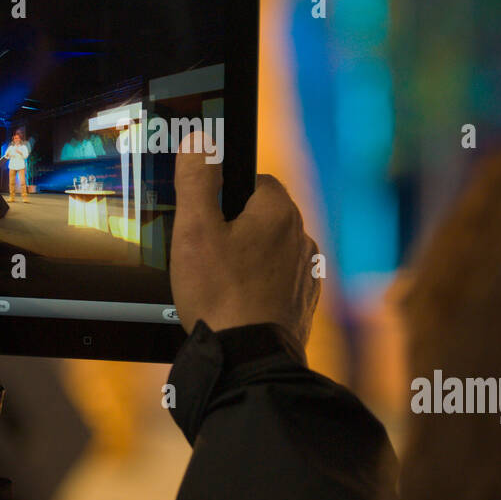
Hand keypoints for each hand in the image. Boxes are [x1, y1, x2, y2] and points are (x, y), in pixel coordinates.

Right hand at [171, 132, 319, 351]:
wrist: (247, 359)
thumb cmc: (219, 294)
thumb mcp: (194, 231)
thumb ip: (197, 180)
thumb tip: (199, 140)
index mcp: (278, 210)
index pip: (253, 180)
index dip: (224, 195)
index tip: (205, 217)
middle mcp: (301, 236)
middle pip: (262, 216)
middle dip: (236, 228)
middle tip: (205, 254)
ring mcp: (306, 271)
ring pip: (271, 249)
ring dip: (250, 259)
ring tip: (219, 283)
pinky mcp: (304, 301)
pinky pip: (279, 280)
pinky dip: (261, 286)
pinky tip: (238, 302)